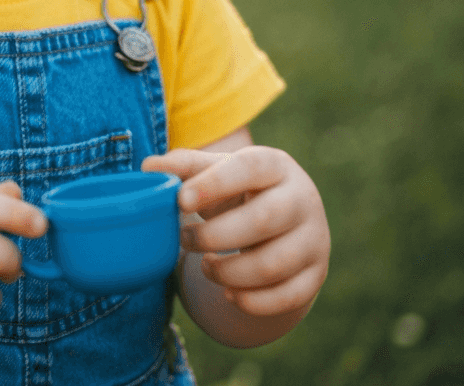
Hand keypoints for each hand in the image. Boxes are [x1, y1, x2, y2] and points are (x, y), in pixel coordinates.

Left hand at [142, 147, 329, 317]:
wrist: (283, 219)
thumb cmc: (238, 190)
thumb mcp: (215, 172)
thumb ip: (183, 167)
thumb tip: (148, 167)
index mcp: (274, 164)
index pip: (247, 168)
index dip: (213, 184)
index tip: (180, 200)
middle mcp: (302, 198)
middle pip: (262, 220)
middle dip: (214, 236)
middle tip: (184, 239)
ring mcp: (315, 238)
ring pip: (273, 264)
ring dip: (229, 272)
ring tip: (205, 266)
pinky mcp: (317, 274)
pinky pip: (287, 296)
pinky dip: (252, 300)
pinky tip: (228, 292)